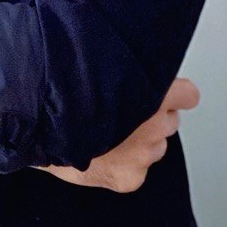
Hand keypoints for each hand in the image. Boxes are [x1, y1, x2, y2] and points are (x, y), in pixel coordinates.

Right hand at [35, 78, 199, 192]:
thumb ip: (124, 65)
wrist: (38, 118)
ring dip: (139, 140)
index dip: (176, 92)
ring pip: (154, 146)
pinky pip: (136, 169)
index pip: (188, 95)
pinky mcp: (130, 178)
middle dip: (152, 116)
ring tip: (108, 129)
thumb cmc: (64, 86)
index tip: (166, 91)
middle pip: (168, 120)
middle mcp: (154, 125)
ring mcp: (143, 155)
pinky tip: (101, 151)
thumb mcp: (98, 62)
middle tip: (125, 109)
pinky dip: (123, 164)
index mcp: (153, 93)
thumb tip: (127, 48)